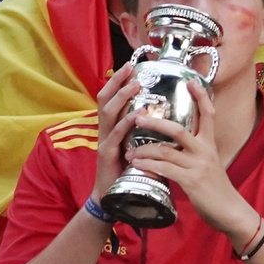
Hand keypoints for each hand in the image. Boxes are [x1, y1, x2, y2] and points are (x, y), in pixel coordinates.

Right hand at [91, 63, 139, 202]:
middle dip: (117, 81)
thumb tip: (160, 114)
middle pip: (105, 99)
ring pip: (109, 113)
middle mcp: (104, 131)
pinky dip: (126, 123)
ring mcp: (104, 142)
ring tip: (136, 84)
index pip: (110, 97)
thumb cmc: (126, 171)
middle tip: (131, 67)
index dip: (117, 81)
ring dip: (122, 97)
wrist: (111, 198)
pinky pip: (116, 136)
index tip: (130, 65)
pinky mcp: (107, 155)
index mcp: (111, 127)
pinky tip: (137, 115)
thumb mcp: (133, 145)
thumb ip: (140, 130)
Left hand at [126, 81, 254, 240]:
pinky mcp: (192, 181)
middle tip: (137, 117)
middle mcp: (205, 150)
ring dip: (144, 149)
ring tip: (129, 149)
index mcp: (209, 143)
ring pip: (166, 151)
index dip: (200, 97)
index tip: (190, 81)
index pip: (208, 114)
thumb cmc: (215, 187)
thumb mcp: (209, 163)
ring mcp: (198, 165)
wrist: (229, 211)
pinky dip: (148, 165)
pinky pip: (165, 169)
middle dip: (155, 122)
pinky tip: (137, 164)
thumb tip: (174, 142)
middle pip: (178, 129)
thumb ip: (194, 151)